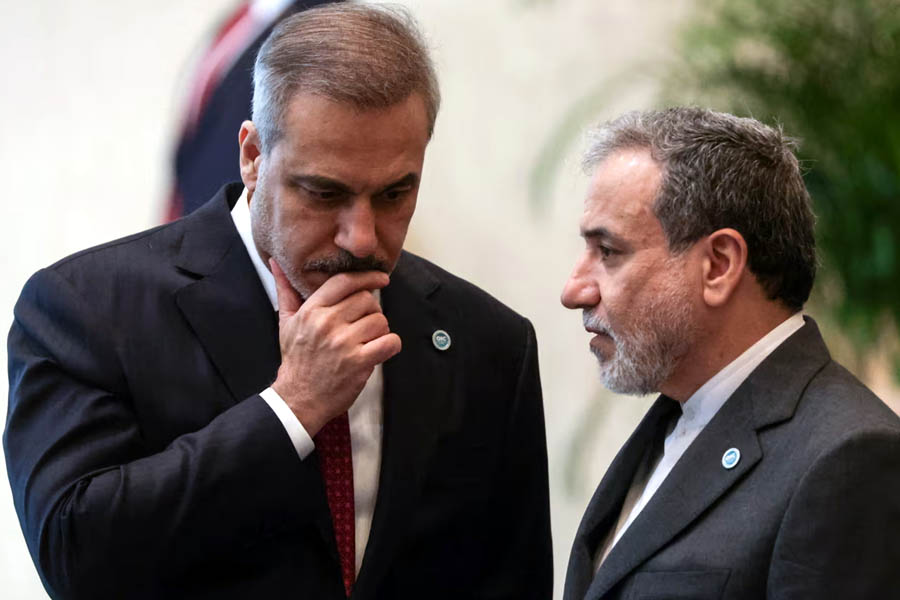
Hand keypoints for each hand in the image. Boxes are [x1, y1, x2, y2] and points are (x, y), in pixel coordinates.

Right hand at [269, 259, 400, 435]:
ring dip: (379, 330)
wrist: (298, 399)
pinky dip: (390, 345)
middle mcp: (327, 323)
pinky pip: (389, 342)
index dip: (367, 277)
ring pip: (380, 320)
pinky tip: (380, 350)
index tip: (381, 279)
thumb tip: (276, 263)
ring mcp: (344, 343)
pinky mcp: (359, 362)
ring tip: (366, 340)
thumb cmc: (296, 359)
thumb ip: (285, 290)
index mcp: (312, 310)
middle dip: (370, 311)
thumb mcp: (286, 322)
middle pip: (367, 300)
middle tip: (362, 325)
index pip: (345, 281)